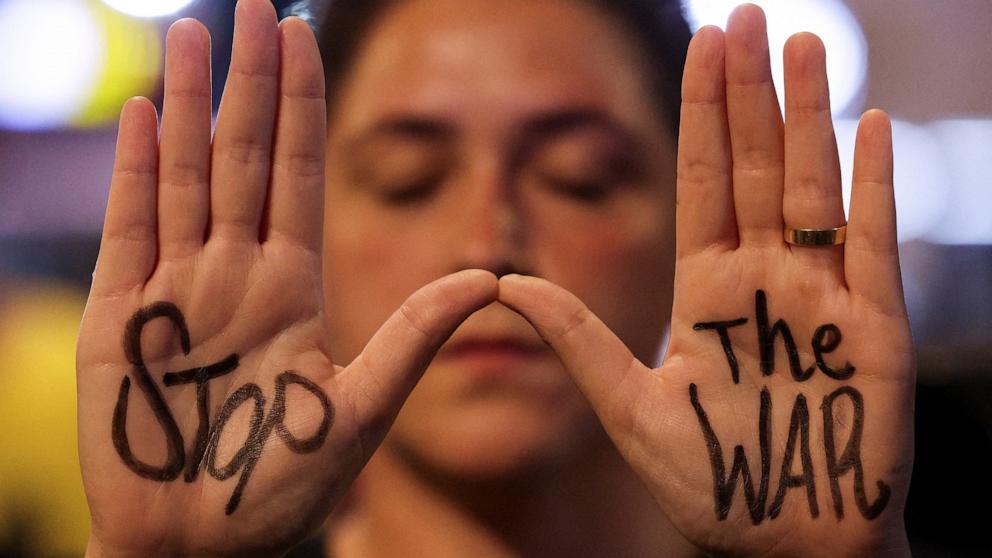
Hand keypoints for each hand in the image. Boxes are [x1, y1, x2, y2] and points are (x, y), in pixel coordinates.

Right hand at [76, 2, 495, 555]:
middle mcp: (238, 274)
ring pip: (187, 175)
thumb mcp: (359, 408)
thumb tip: (495, 279)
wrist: (201, 547)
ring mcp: (180, 289)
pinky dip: (136, 169)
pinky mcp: (124, 317)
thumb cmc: (276, 492)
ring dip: (188, 104)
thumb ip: (415, 336)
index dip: (300, 106)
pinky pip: (134, 227)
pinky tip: (145, 114)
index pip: (299, 174)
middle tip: (256, 5)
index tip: (303, 37)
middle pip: (245, 157)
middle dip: (250, 80)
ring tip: (192, 35)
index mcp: (294, 289)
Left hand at [499, 5, 913, 556]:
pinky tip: (871, 127)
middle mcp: (762, 281)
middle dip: (751, 93)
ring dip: (809, 118)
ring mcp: (820, 297)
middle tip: (749, 16)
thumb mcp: (628, 408)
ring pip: (813, 187)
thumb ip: (577, 342)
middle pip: (757, 168)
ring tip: (803, 48)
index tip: (702, 48)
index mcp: (706, 292)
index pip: (704, 182)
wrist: (784, 541)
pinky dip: (874, 186)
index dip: (703, 115)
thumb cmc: (710, 483)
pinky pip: (873, 243)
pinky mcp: (874, 327)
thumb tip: (505, 286)